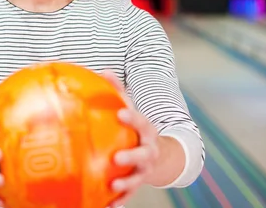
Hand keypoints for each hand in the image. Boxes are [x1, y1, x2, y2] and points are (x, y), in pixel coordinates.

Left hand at [101, 70, 159, 207]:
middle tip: (117, 157)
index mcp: (146, 131)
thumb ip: (118, 91)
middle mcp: (149, 151)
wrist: (162, 156)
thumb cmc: (138, 128)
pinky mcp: (138, 184)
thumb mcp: (131, 108)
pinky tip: (107, 207)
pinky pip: (129, 196)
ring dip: (126, 184)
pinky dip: (119, 202)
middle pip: (144, 155)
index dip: (132, 118)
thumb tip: (103, 70)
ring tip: (114, 185)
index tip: (120, 114)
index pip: (141, 122)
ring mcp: (145, 170)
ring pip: (138, 178)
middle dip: (133, 156)